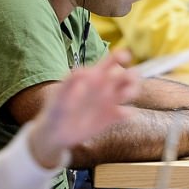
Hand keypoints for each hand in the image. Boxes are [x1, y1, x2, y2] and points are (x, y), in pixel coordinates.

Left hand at [26, 51, 138, 167]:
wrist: (56, 132)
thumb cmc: (56, 108)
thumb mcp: (61, 94)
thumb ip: (71, 82)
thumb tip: (83, 71)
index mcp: (94, 76)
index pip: (110, 62)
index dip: (120, 56)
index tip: (125, 58)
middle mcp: (104, 87)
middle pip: (125, 75)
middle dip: (131, 75)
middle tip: (126, 80)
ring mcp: (109, 102)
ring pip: (129, 90)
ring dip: (132, 90)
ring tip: (123, 95)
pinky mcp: (111, 118)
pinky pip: (126, 112)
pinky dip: (127, 112)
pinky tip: (119, 114)